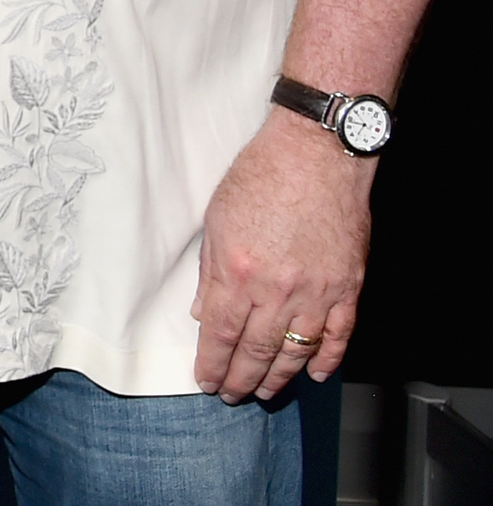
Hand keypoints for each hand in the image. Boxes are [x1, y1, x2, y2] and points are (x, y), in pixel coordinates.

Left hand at [192, 109, 373, 400]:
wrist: (316, 156)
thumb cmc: (261, 178)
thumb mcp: (217, 221)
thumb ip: (210, 273)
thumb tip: (203, 314)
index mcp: (240, 271)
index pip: (222, 333)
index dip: (213, 363)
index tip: (207, 381)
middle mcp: (279, 289)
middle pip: (257, 349)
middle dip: (241, 378)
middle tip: (232, 395)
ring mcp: (318, 291)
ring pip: (296, 349)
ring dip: (278, 377)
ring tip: (265, 393)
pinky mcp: (348, 286)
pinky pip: (339, 334)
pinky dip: (327, 358)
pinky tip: (314, 373)